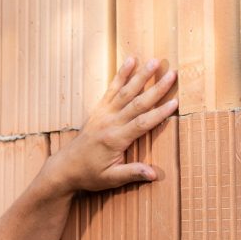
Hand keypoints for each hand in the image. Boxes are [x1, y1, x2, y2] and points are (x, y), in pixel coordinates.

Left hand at [47, 57, 178, 193]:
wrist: (65, 167)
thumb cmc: (90, 174)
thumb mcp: (111, 179)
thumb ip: (132, 173)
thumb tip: (153, 174)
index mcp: (115, 139)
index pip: (142, 123)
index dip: (160, 113)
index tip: (175, 102)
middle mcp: (110, 122)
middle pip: (137, 102)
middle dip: (156, 88)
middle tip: (171, 74)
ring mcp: (103, 113)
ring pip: (126, 91)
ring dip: (141, 75)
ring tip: (154, 61)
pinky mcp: (99, 109)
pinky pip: (112, 88)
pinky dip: (121, 74)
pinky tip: (131, 60)